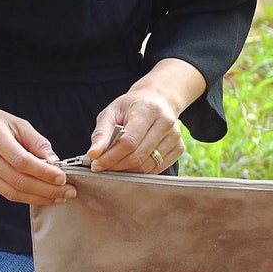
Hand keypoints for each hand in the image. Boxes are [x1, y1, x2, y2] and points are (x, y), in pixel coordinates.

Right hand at [0, 85, 74, 204]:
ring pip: (12, 193)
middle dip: (47, 191)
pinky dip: (26, 196)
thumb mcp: (14, 122)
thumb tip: (55, 162)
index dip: (44, 173)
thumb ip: (35, 141)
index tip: (63, 178)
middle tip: (68, 193)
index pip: (22, 161)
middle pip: (19, 182)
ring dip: (39, 198)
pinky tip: (41, 194)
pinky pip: (5, 192)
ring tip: (59, 197)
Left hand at [85, 58, 206, 173]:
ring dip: (128, 171)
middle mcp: (165, 122)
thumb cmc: (131, 107)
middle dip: (116, 166)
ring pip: (147, 166)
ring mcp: (175, 136)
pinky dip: (141, 171)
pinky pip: (157, 169)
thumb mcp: (112, 112)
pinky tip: (131, 164)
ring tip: (115, 165)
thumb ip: (101, 133)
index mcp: (147, 109)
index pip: (128, 142)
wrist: (158, 100)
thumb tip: (93, 155)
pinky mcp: (179, 147)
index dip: (111, 157)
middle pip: (138, 156)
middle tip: (103, 167)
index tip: (96, 165)